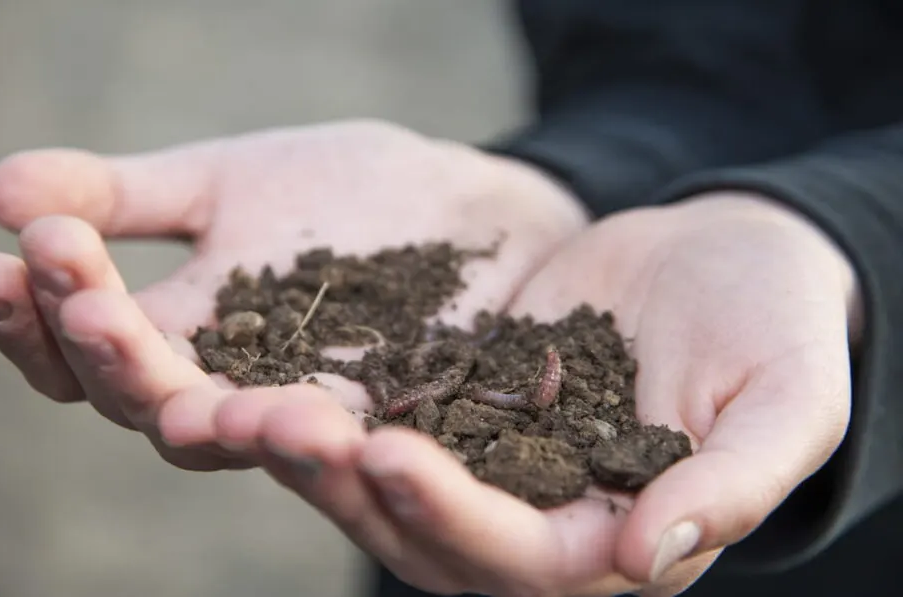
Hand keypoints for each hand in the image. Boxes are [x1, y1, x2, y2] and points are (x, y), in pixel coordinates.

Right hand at [0, 119, 588, 471]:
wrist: (477, 209)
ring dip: (194, 415)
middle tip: (72, 290)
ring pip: (229, 439)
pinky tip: (304, 422)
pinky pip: (342, 448)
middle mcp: (228, 389)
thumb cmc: (350, 194)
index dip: (28, 315)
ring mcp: (306, 413)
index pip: (82, 348)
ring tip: (181, 400)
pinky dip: (313, 440)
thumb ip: (128, 196)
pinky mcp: (386, 426)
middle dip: (101, 343)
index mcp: (182, 334)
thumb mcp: (230, 180)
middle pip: (141, 399)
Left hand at [222, 193, 860, 595]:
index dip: (450, 514)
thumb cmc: (773, 329)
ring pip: (377, 475)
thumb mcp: (780, 403)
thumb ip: (729, 485)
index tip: (387, 455)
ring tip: (242, 400)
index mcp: (607, 541)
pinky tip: (258, 359)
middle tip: (273, 424)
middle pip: (420, 526)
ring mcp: (479, 460)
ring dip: (309, 447)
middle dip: (346, 482)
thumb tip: (650, 556)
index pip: (517, 556)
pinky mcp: (447, 399)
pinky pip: (373, 404)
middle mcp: (528, 517)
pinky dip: (320, 392)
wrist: (724, 261)